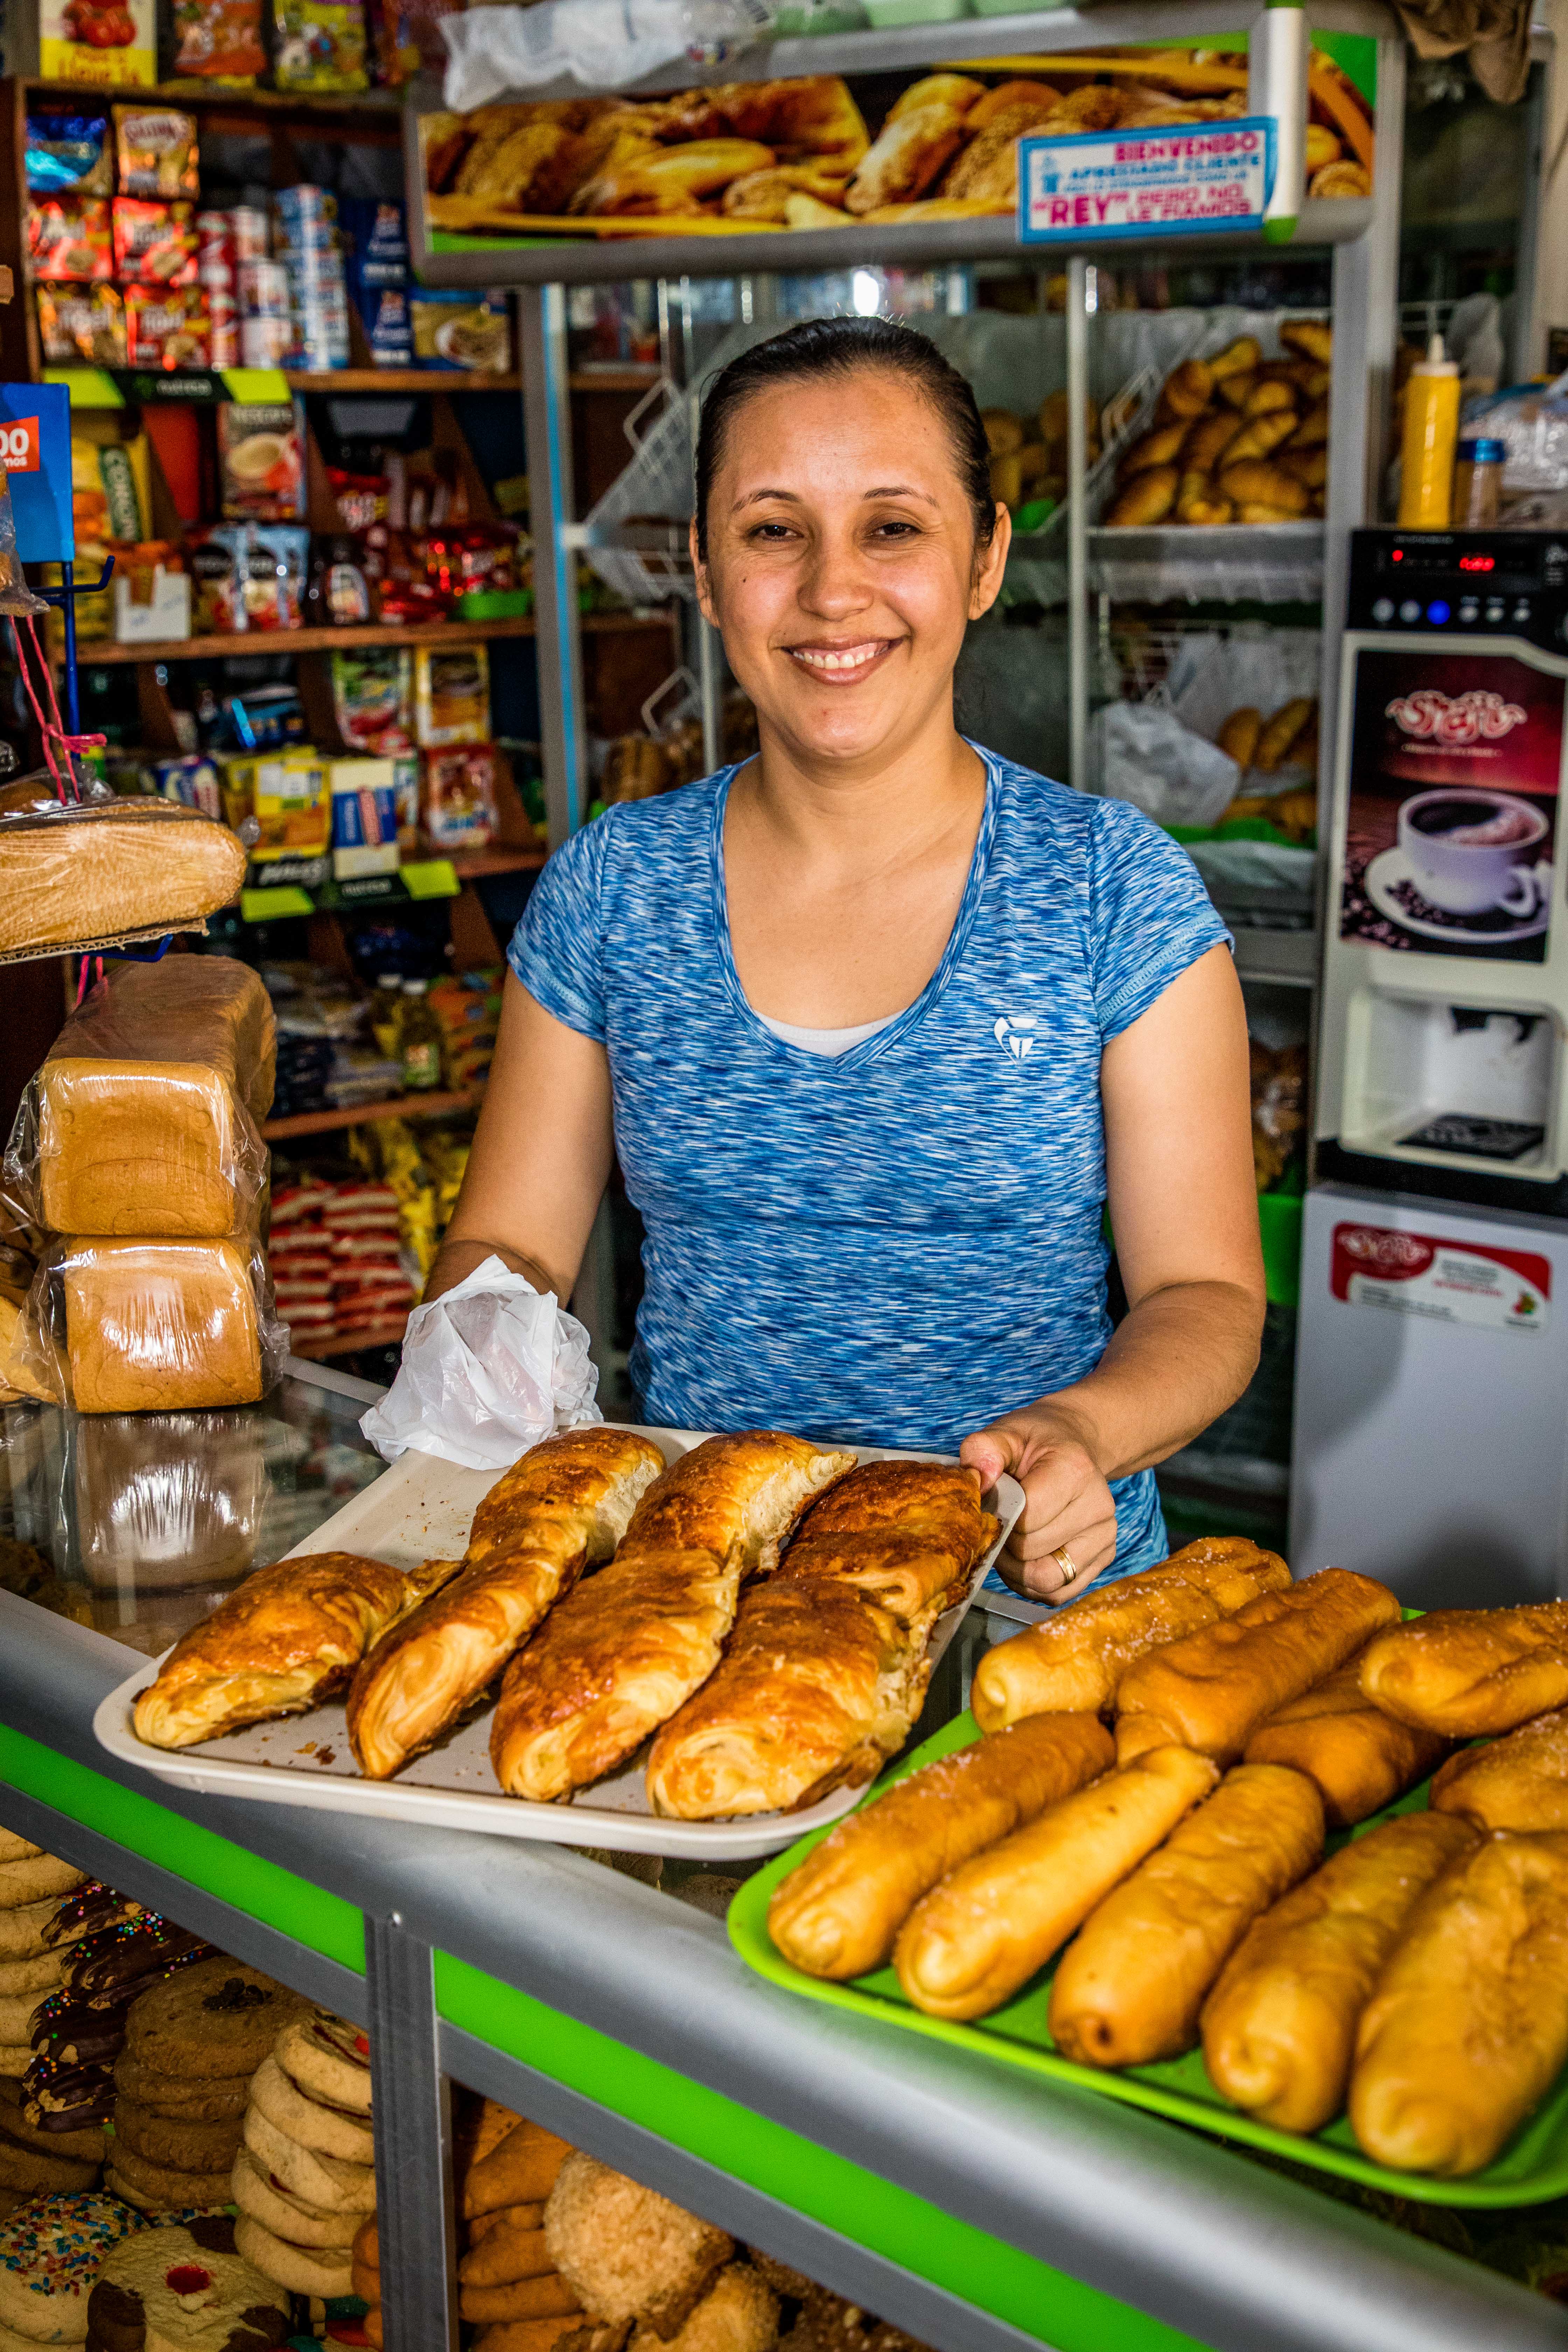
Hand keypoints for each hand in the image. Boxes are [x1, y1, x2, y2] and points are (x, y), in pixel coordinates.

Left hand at [960, 1405, 1117, 1605]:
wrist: (1074, 1446)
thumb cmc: (1036, 1443)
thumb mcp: (1007, 1433)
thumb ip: (985, 1449)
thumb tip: (977, 1482)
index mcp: (1075, 1471)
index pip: (1025, 1518)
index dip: (998, 1517)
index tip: (991, 1502)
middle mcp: (1098, 1507)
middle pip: (1031, 1551)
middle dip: (1002, 1542)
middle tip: (996, 1522)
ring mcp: (1105, 1537)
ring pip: (1046, 1581)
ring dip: (1015, 1570)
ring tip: (1007, 1542)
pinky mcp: (1103, 1559)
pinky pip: (1058, 1593)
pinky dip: (1032, 1584)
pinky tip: (1023, 1559)